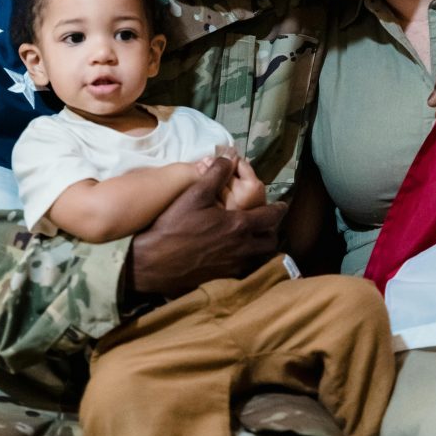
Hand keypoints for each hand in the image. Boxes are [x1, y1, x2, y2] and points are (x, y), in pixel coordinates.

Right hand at [127, 156, 285, 298]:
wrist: (153, 263)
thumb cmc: (174, 226)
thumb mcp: (195, 194)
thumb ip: (216, 174)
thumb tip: (230, 157)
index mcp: (239, 225)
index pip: (271, 216)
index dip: (279, 209)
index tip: (282, 205)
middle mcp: (242, 248)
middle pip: (271, 241)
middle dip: (272, 230)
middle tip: (266, 222)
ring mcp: (234, 267)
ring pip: (261, 258)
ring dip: (262, 247)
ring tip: (254, 238)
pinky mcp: (223, 279)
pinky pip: (246, 270)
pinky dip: (248, 261)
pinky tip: (237, 254)